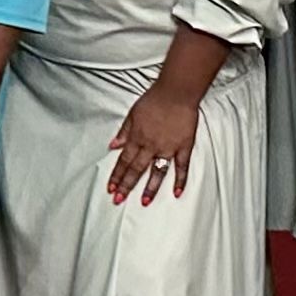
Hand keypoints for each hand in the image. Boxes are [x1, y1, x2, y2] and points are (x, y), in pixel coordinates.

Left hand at [105, 84, 200, 203]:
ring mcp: (168, 148)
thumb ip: (123, 132)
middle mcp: (150, 146)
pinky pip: (181, 167)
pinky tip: (176, 193)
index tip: (111, 188)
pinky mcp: (184, 147)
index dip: (116, 176)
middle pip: (136, 169)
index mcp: (137, 138)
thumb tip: (112, 146)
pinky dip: (180, 180)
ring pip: (157, 172)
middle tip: (119, 200)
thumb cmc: (154, 100)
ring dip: (150, 188)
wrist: (175, 93)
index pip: (123, 161)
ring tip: (144, 202)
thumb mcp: (132, 114)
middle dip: (126, 186)